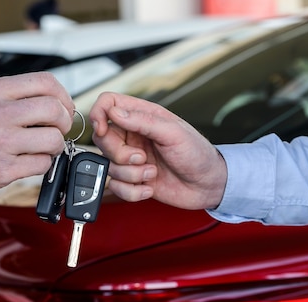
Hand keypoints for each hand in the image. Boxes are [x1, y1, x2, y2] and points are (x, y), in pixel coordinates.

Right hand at [0, 72, 74, 203]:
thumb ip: (14, 98)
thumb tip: (54, 102)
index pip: (45, 82)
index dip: (62, 96)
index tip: (63, 108)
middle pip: (54, 110)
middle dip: (63, 122)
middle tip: (56, 131)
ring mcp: (0, 143)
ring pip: (53, 139)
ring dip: (55, 147)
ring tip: (41, 149)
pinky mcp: (3, 169)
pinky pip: (42, 164)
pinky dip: (42, 165)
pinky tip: (28, 163)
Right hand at [90, 92, 226, 209]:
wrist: (208, 185)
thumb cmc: (198, 154)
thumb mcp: (173, 133)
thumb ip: (143, 121)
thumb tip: (115, 111)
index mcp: (142, 117)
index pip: (108, 103)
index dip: (99, 113)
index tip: (102, 128)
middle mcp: (133, 136)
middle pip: (102, 139)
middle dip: (119, 154)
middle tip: (141, 158)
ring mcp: (131, 159)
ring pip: (109, 166)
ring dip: (131, 174)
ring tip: (152, 173)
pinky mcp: (133, 180)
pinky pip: (116, 187)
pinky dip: (132, 191)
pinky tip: (150, 187)